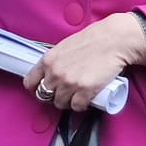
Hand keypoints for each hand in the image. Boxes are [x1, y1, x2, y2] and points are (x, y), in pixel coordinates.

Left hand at [23, 13, 145, 114]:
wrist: (115, 39)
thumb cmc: (94, 39)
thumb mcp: (66, 46)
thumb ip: (57, 60)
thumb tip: (53, 73)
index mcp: (48, 60)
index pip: (30, 82)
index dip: (36, 89)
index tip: (44, 90)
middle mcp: (55, 72)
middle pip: (44, 96)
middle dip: (53, 96)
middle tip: (65, 93)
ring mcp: (69, 82)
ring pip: (60, 103)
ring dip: (68, 102)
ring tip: (77, 96)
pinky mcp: (84, 90)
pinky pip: (77, 106)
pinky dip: (81, 106)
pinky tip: (86, 99)